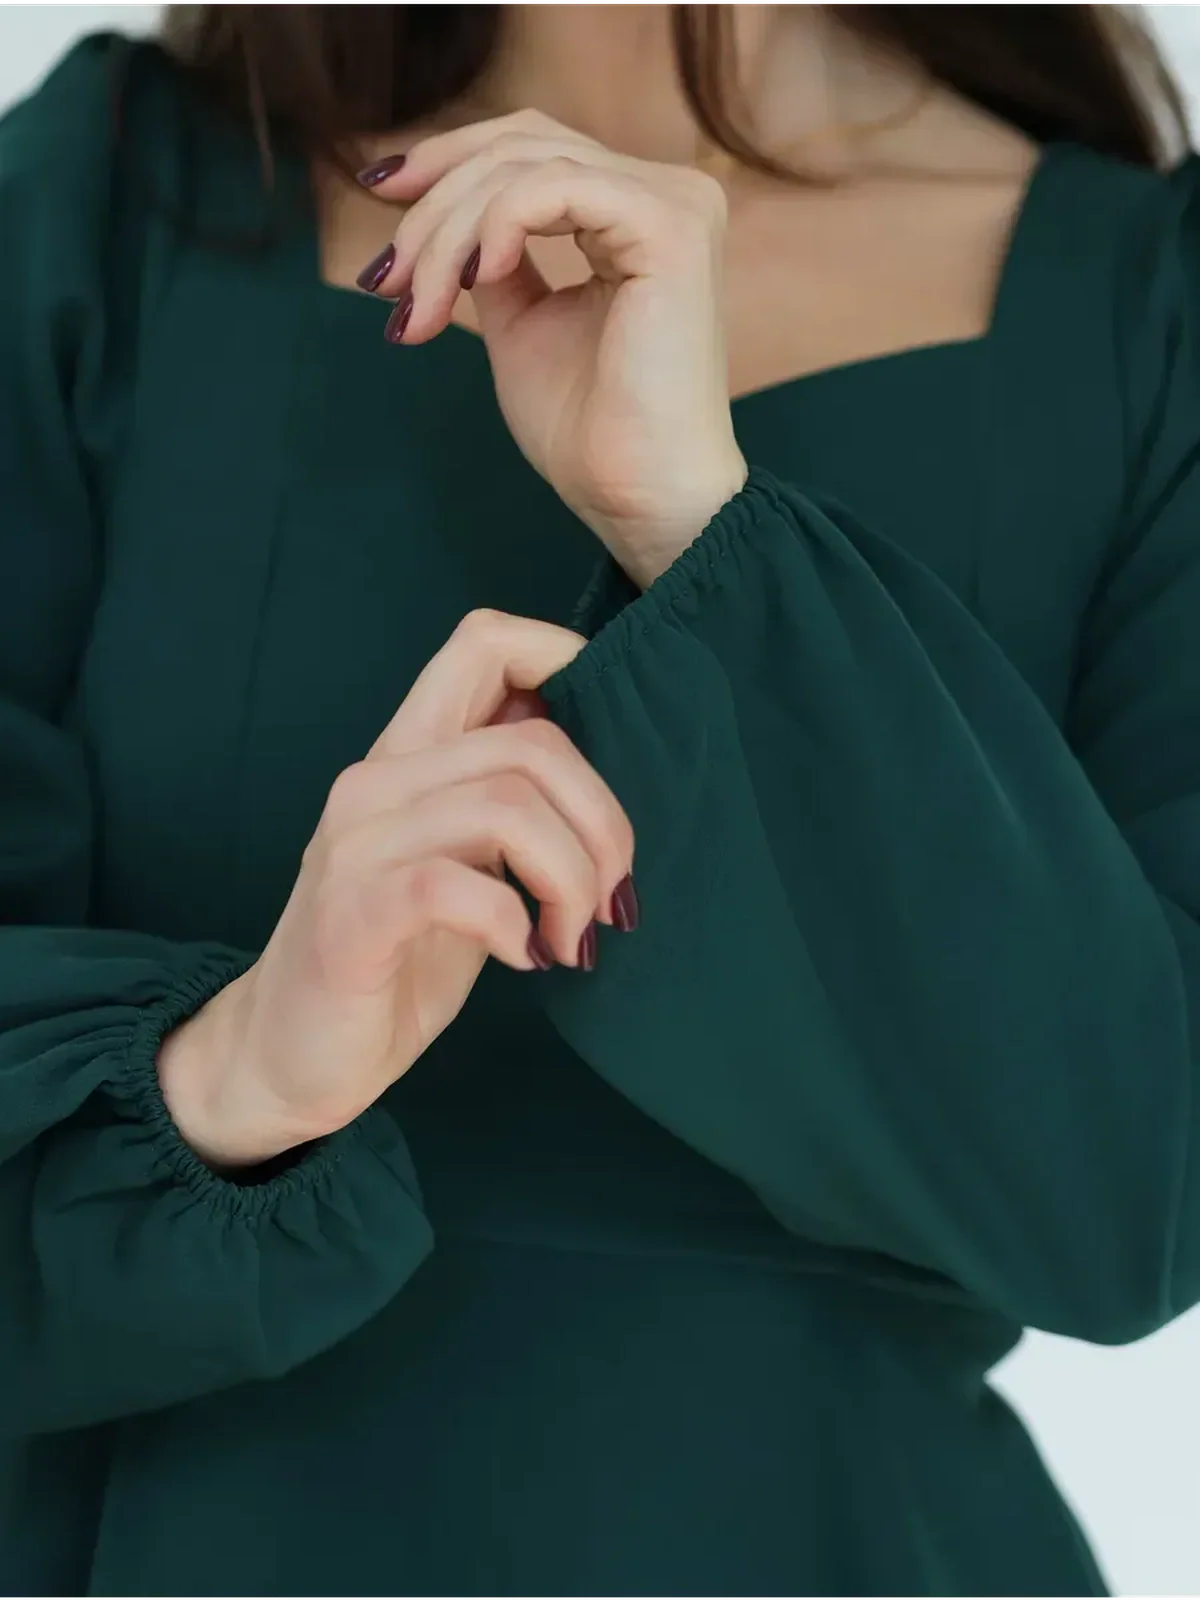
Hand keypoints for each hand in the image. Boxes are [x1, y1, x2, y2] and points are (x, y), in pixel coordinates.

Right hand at [157, 610, 635, 1168]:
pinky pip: (457, 885)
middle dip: (604, 823)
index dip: (567, 659)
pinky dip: (514, 923)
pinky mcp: (352, 914)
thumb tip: (610, 760)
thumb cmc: (396, 962)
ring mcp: (358, 843)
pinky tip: (523, 958)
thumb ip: (513, 806)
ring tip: (570, 939)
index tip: (619, 747)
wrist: (287, 1057)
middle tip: (610, 900)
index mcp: (411, 756)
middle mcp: (379, 781)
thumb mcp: (469, 866)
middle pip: (533, 742)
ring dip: (570, 879)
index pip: (485, 642)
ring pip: (508, 805)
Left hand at [359, 111, 748, 585]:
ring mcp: (674, 206)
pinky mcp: (670, 230)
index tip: (380, 198)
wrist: (635, 498)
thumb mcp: (520, 323)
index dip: (449, 160)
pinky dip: (495, 224)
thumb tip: (436, 218)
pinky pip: (553, 190)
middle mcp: (666, 195)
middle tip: (387, 278)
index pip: (533, 148)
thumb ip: (494, 259)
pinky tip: (472, 278)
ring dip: (450, 233)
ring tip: (421, 303)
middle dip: (435, 203)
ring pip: (525, 168)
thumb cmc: (587, 432)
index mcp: (637, 215)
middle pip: (521, 146)